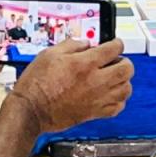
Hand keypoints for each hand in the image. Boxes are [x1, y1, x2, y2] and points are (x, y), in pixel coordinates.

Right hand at [12, 39, 132, 132]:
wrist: (29, 111)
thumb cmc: (36, 85)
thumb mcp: (50, 54)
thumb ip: (72, 44)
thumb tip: (86, 44)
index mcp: (85, 64)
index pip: (115, 48)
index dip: (116, 43)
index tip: (114, 44)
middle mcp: (95, 81)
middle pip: (127, 69)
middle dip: (124, 61)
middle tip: (115, 61)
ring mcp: (96, 98)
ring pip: (126, 88)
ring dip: (123, 81)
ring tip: (113, 78)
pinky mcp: (93, 113)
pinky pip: (118, 107)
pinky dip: (119, 100)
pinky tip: (110, 95)